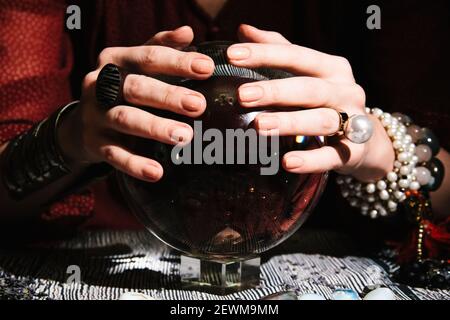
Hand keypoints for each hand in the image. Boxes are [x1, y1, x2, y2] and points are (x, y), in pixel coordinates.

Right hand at [59, 26, 214, 181]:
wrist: (83, 123)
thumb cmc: (123, 89)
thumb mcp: (137, 65)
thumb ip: (161, 48)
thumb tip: (188, 32)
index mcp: (115, 60)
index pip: (148, 56)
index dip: (178, 62)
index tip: (207, 68)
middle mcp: (101, 85)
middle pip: (136, 88)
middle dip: (168, 96)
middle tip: (198, 105)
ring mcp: (96, 115)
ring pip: (126, 119)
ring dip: (155, 128)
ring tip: (184, 136)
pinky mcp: (95, 143)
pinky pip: (115, 155)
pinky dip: (136, 165)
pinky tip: (157, 172)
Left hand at [228, 24, 394, 181]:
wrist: (369, 141)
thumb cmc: (328, 102)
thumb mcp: (309, 73)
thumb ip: (279, 51)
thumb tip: (243, 30)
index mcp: (332, 69)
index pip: (297, 56)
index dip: (265, 54)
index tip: (232, 56)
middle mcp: (346, 92)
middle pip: (310, 89)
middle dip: (276, 91)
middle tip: (243, 95)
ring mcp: (354, 122)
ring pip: (322, 121)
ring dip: (290, 123)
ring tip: (259, 127)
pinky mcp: (355, 152)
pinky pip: (332, 156)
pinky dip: (311, 160)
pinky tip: (287, 163)